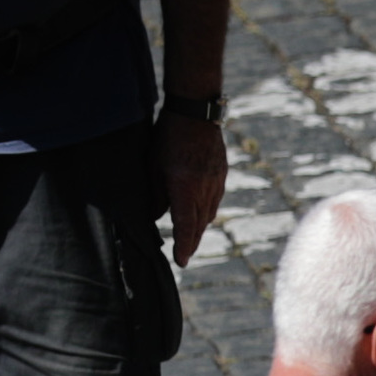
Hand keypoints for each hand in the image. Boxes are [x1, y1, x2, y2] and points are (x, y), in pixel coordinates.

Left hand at [158, 102, 226, 266]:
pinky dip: (206, 210)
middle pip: (199, 225)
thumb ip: (156, 195)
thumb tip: (154, 216)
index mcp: (185, 190)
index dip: (183, 246)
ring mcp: (216, 183)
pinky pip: (214, 200)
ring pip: (208, 214)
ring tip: (191, 236)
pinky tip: (200, 211)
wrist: (196, 113)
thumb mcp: (154, 167)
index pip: (185, 226)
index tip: (181, 262)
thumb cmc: (169, 138)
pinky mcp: (221, 175)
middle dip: (191, 242)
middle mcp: (204, 191)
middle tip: (185, 255)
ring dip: (199, 227)